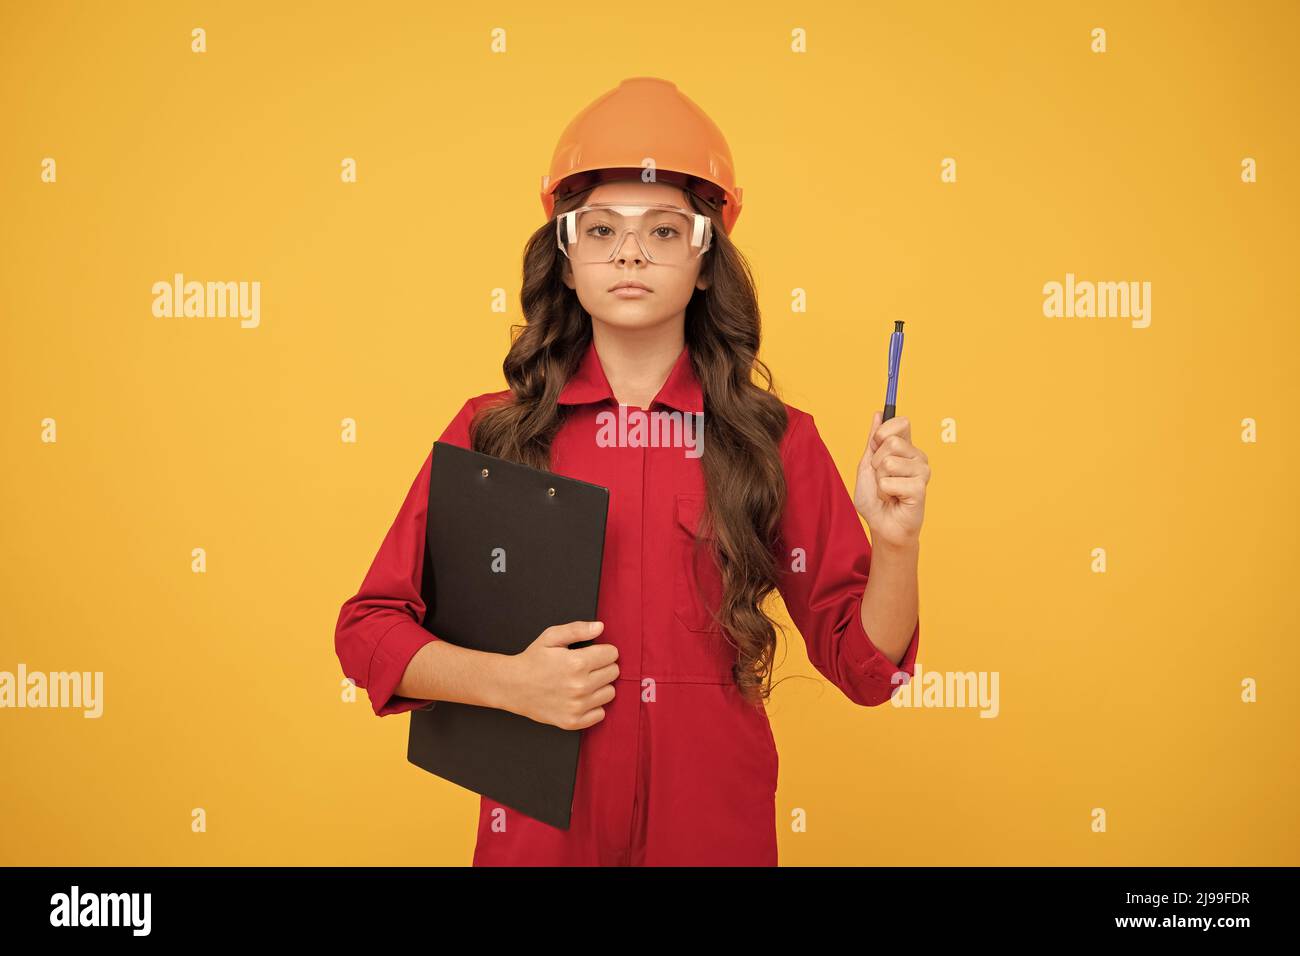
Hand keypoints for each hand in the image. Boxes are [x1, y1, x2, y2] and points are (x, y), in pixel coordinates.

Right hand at [504, 621, 618, 729]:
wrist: (512, 686)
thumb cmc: (533, 660)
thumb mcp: (551, 637)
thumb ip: (577, 629)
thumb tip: (600, 627)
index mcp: (577, 663)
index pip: (612, 654)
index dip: (603, 651)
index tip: (591, 653)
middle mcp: (580, 686)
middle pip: (614, 673)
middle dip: (602, 666)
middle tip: (585, 667)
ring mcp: (577, 706)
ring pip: (610, 693)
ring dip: (600, 686)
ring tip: (583, 682)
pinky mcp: (573, 722)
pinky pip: (600, 714)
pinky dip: (594, 706)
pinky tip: (580, 698)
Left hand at [854, 411, 929, 548]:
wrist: (881, 525)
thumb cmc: (875, 498)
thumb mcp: (867, 465)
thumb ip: (873, 441)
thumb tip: (878, 414)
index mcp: (906, 448)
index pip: (901, 422)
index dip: (883, 431)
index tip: (876, 444)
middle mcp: (917, 456)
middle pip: (891, 442)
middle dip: (875, 462)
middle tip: (881, 478)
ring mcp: (922, 471)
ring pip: (888, 463)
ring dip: (879, 480)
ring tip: (887, 491)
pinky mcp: (920, 487)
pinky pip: (889, 482)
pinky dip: (884, 493)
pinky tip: (894, 499)